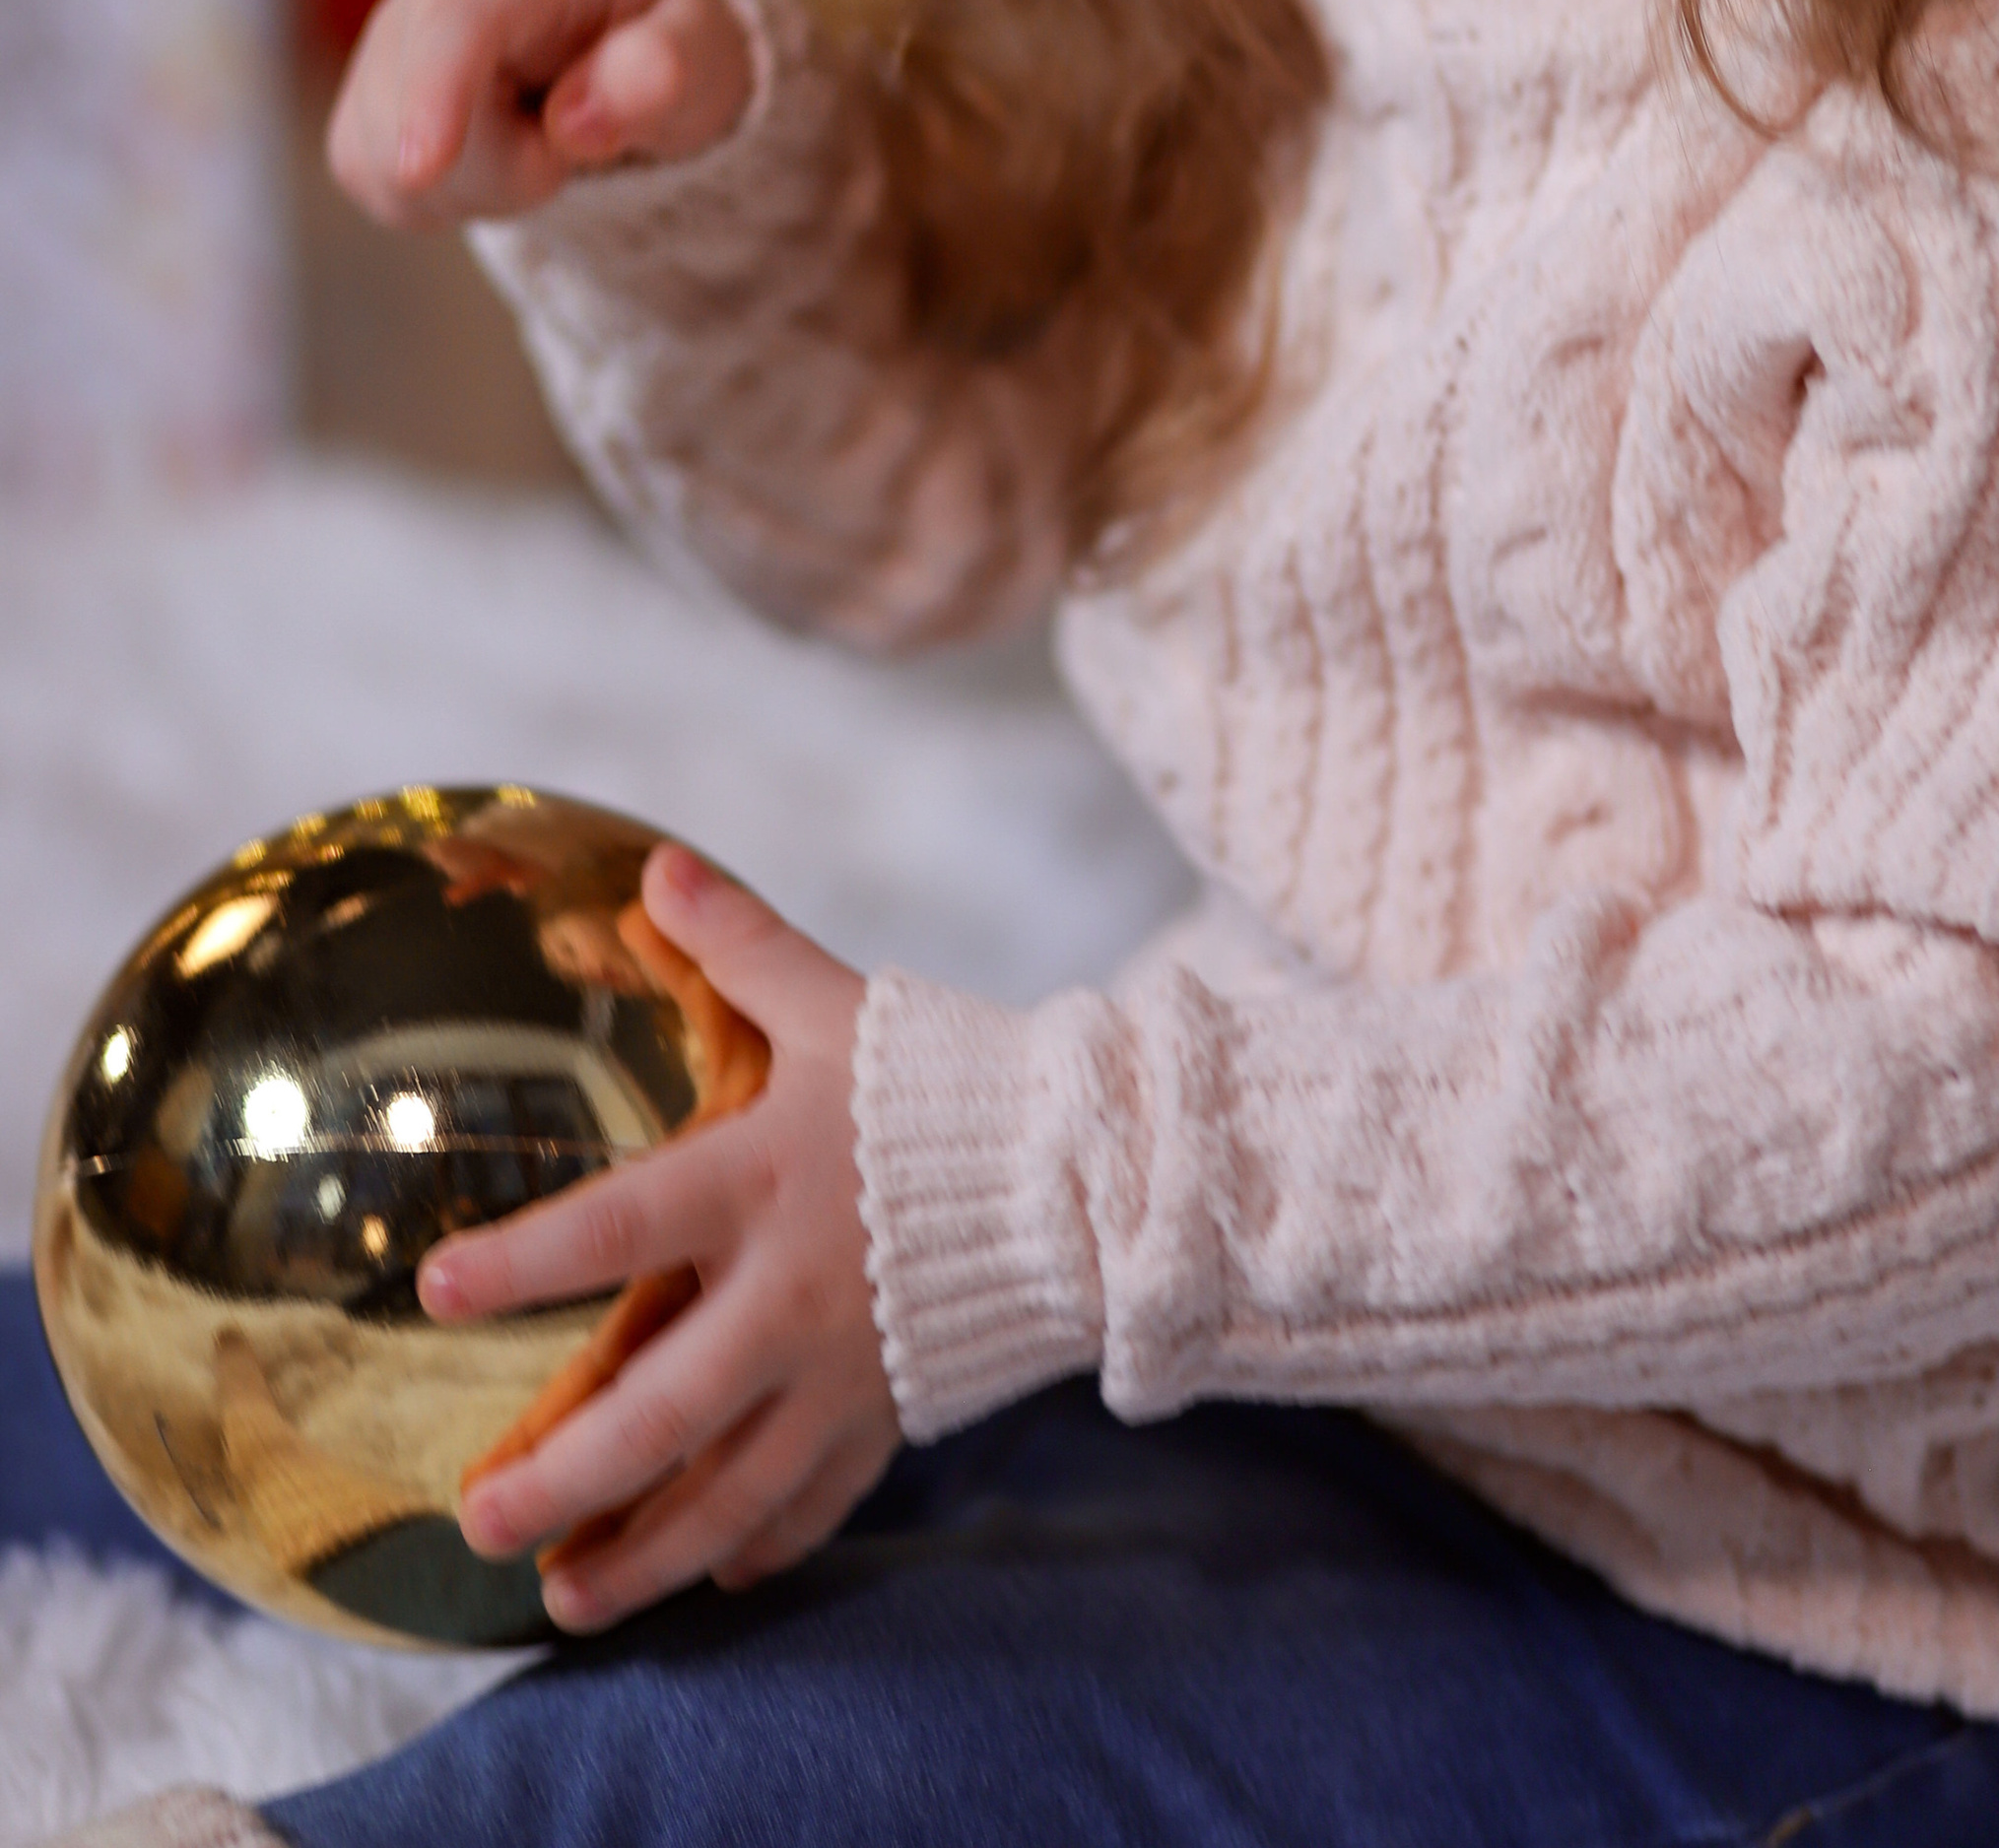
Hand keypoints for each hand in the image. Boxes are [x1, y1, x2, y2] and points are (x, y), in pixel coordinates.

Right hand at [327, 0, 754, 226]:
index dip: (436, 93)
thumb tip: (579, 120)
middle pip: (417, 119)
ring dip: (483, 188)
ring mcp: (387, 50)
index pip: (461, 21)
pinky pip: (377, 187)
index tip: (424, 169)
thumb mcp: (703, 50)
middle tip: (580, 135)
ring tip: (540, 139)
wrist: (623, 51)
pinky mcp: (365, 109)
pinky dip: (446, 200)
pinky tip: (495, 161)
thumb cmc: (663, 42)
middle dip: (510, 169)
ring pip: (388, 165)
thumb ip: (663, 70)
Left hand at [419, 846, 900, 1629]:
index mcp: (760, 1183)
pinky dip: (752, 1551)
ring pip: (723, 1496)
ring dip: (636, 1555)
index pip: (619, 1227)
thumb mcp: (835, 1004)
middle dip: (559, 1478)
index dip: (526, 1260)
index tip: (436, 1290)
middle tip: (475, 1521)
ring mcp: (840, 1377)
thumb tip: (656, 871)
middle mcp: (787, 1298)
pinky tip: (703, 1580)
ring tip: (559, 1600)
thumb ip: (741, 945)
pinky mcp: (888, 1419)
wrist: (1088, 1171)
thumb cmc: (947, 1079)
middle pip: (657, 1412)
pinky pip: (809, 1507)